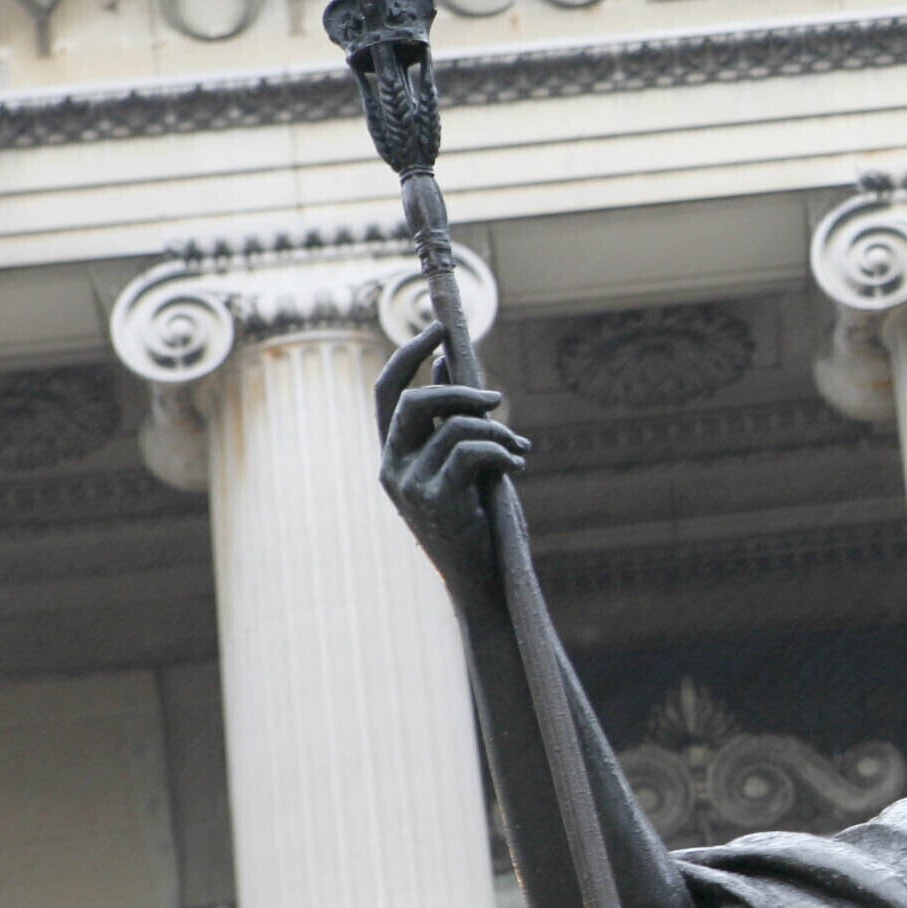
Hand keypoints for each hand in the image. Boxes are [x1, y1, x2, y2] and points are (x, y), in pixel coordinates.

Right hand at [375, 318, 530, 598]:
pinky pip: (469, 452)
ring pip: (452, 427)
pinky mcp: (434, 500)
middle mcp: (391, 467)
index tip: (439, 327)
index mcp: (394, 454)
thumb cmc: (476, 520)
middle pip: (413, 400)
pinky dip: (501, 452)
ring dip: (496, 431)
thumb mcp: (462, 463)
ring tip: (519, 450)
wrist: (482, 580)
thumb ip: (452, 418)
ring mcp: (408, 485)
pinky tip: (517, 467)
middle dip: (460, 390)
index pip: (387, 390)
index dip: (409, 353)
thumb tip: (449, 365)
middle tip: (498, 398)